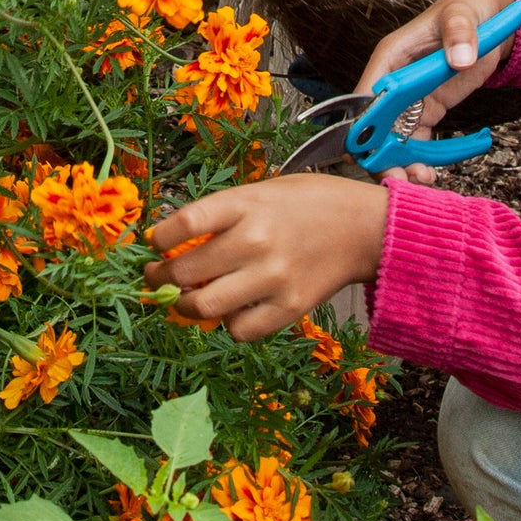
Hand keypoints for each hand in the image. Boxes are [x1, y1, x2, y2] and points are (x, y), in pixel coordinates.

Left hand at [142, 176, 390, 339]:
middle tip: (156, 276)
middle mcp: (256, 241)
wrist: (366, 229)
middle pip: (185, 271)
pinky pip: (239, 330)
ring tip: (184, 298)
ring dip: (184, 305)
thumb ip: (222, 214)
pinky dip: (226, 323)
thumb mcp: (262, 191)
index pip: (184, 224)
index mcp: (247, 204)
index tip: (154, 244)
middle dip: (159, 277)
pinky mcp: (289, 308)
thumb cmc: (309, 203)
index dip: (158, 238)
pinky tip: (230, 309)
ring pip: (204, 307)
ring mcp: (273, 278)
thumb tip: (172, 242)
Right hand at [355, 0, 517, 184]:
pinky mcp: (427, 112)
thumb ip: (460, 35)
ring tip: (420, 180)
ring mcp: (409, 101)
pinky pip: (416, 144)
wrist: (487, 19)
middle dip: (381, 154)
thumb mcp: (463, 16)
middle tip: (397, 177)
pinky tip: (430, 175)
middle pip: (375, 125)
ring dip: (401, 164)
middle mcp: (393, 82)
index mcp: (390, 57)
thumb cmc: (468, 10)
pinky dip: (420, 161)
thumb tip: (460, 59)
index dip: (362, 124)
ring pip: (393, 141)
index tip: (365, 151)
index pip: (366, 93)